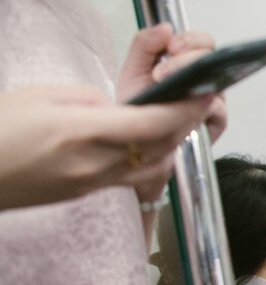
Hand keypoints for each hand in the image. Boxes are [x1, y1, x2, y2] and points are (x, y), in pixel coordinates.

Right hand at [0, 85, 213, 210]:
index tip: (205, 91)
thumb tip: (118, 108)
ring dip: (172, 142)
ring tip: (179, 117)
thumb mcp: (40, 98)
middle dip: (186, 123)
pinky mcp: (86, 193)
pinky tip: (150, 140)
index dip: (185, 109)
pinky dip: (151, 156)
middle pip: (161, 146)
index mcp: (82, 134)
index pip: (152, 124)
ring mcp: (91, 183)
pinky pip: (132, 176)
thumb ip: (88, 101)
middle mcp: (94, 165)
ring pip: (152, 165)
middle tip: (200, 99)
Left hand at [115, 24, 226, 204]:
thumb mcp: (134, 70)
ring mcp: (213, 99)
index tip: (170, 46)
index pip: (201, 42)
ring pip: (217, 79)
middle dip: (187, 57)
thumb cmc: (140, 109)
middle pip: (213, 56)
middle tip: (162, 69)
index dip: (189, 40)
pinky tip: (182, 104)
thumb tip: (165, 27)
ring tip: (164, 82)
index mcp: (188, 62)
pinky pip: (217, 107)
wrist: (136, 142)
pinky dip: (200, 104)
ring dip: (192, 77)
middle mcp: (205, 78)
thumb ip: (145, 45)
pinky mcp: (217, 121)